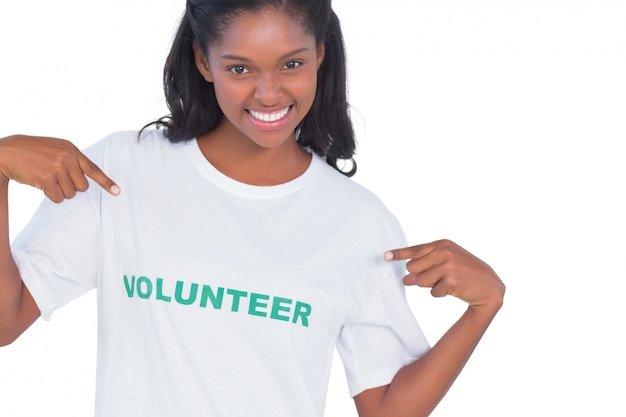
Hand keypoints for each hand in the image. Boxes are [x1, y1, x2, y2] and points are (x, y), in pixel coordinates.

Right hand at [0, 134, 119, 202]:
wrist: (7, 152)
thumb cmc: (32, 152)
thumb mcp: (55, 149)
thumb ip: (71, 160)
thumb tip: (84, 180)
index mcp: (71, 149)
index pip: (93, 169)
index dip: (106, 182)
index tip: (117, 192)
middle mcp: (67, 157)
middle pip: (82, 187)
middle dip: (71, 188)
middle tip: (56, 179)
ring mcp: (58, 167)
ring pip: (70, 194)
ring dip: (59, 192)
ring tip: (46, 178)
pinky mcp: (47, 178)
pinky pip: (58, 198)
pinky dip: (51, 195)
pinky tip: (40, 184)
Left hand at [385, 239, 504, 309]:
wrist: (489, 285)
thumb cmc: (465, 271)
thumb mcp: (447, 261)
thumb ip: (425, 266)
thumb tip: (406, 279)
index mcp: (443, 244)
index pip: (414, 250)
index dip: (398, 254)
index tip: (385, 256)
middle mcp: (445, 252)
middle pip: (412, 267)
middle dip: (418, 275)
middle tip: (434, 277)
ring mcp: (449, 266)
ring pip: (420, 280)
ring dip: (429, 285)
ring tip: (445, 282)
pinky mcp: (452, 281)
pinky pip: (432, 292)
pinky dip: (439, 293)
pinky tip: (452, 289)